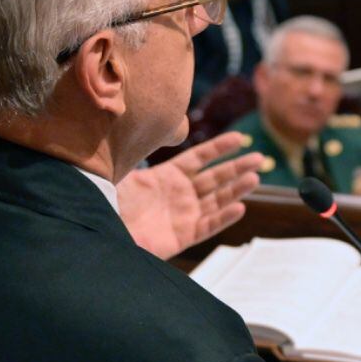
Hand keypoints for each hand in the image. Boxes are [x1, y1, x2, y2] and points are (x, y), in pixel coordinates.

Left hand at [117, 132, 262, 258]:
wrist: (100, 232)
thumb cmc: (107, 203)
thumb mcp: (123, 172)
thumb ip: (140, 152)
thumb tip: (150, 124)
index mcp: (166, 176)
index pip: (199, 158)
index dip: (219, 148)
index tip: (239, 138)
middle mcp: (180, 194)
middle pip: (215, 178)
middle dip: (238, 168)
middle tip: (260, 158)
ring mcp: (184, 215)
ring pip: (217, 200)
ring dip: (236, 190)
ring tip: (254, 178)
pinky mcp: (183, 236)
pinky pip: (209, 226)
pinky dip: (224, 218)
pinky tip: (239, 207)